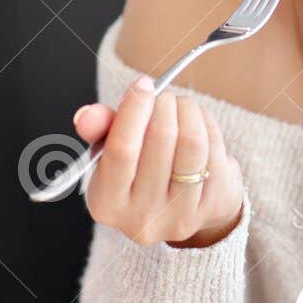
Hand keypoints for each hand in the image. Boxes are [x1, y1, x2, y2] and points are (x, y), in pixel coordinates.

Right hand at [73, 75, 244, 248]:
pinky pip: (216, 152)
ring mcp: (181, 216)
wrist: (180, 209)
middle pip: (161, 140)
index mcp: (107, 204)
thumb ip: (98, 129)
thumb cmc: (140, 172)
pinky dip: (208, 128)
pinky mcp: (213, 208)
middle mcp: (142, 217)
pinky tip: (200, 126)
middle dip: (165, 104)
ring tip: (182, 106)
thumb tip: (87, 114)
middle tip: (164, 96)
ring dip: (189, 111)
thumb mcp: (110, 152)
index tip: (143, 84)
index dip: (134, 109)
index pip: (121, 149)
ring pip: (193, 144)